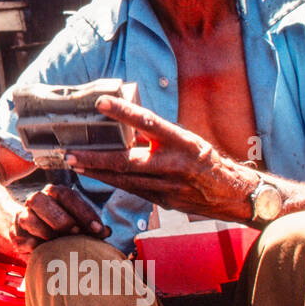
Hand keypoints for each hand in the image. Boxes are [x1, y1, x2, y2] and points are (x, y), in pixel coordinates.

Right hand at [11, 183, 108, 259]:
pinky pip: (20, 239)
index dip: (83, 212)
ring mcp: (23, 217)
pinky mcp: (15, 235)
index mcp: (54, 194)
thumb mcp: (80, 225)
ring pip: (28, 218)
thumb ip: (91, 226)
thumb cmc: (64, 231)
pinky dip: (32, 245)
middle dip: (60, 218)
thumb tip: (106, 231)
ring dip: (45, 232)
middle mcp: (36, 201)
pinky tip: (41, 251)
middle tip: (75, 232)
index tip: (98, 229)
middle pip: (41, 200)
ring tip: (59, 244)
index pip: (67, 195)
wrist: (36, 238)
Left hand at [64, 96, 257, 220]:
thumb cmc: (206, 160)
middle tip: (71, 153)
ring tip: (74, 163)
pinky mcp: (164, 202)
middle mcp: (174, 164)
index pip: (149, 122)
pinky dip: (112, 182)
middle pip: (127, 161)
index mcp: (183, 142)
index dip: (123, 112)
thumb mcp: (187, 140)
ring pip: (125, 180)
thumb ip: (156, 136)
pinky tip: (95, 175)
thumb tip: (125, 124)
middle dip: (96, 158)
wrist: (233, 193)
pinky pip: (132, 190)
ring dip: (97, 172)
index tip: (100, 103)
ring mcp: (168, 187)